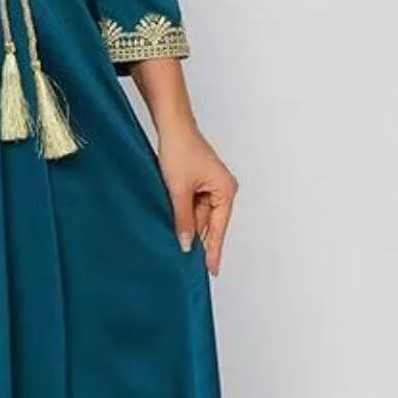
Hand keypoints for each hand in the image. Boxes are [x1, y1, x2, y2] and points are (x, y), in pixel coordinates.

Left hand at [154, 121, 236, 275]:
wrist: (171, 126)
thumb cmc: (180, 150)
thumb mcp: (178, 191)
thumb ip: (183, 220)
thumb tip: (187, 244)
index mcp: (226, 191)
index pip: (219, 229)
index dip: (213, 251)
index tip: (211, 270)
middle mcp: (223, 189)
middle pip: (209, 223)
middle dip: (198, 239)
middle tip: (188, 263)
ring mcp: (211, 186)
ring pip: (199, 215)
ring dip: (187, 225)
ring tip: (176, 242)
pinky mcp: (199, 182)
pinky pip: (193, 205)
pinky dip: (184, 214)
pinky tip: (175, 224)